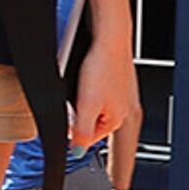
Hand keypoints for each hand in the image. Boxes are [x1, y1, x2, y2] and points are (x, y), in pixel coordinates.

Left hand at [69, 33, 136, 150]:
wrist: (111, 37)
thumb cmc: (102, 66)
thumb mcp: (87, 104)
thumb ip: (82, 131)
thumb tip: (77, 152)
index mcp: (115, 120)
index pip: (87, 139)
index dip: (72, 130)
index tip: (67, 117)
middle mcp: (120, 109)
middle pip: (90, 122)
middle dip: (79, 112)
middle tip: (77, 95)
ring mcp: (119, 94)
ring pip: (92, 105)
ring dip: (82, 97)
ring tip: (82, 82)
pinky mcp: (115, 81)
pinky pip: (97, 90)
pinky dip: (89, 84)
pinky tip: (87, 74)